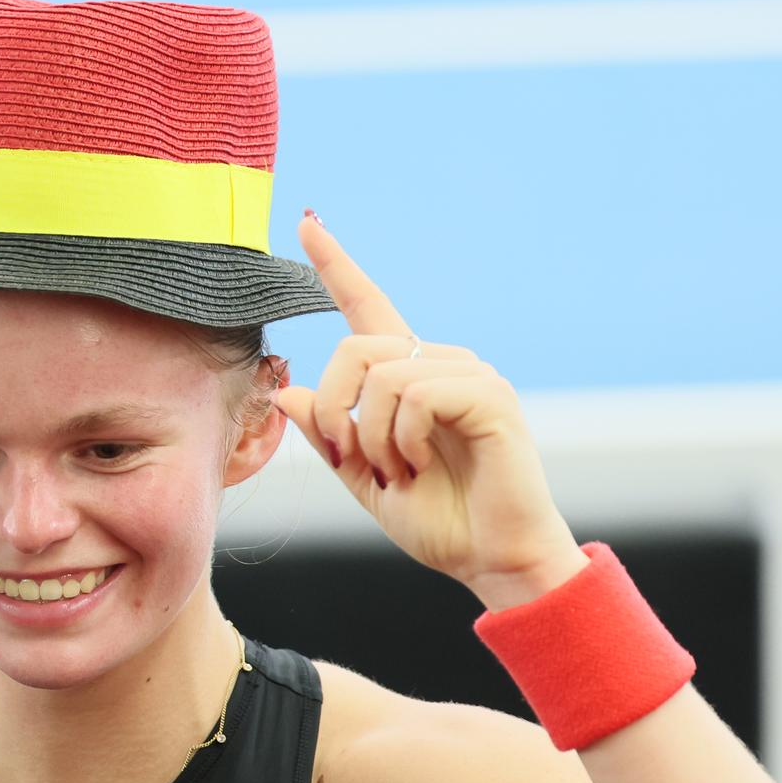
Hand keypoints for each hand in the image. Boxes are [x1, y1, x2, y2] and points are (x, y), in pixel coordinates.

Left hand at [271, 211, 584, 605]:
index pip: (368, 306)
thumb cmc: (440, 523)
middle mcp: (440, 364)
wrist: (492, 560)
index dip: (336, 266)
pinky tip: (422, 466)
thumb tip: (289, 390)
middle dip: (334, 410)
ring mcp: (469, 375)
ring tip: (400, 473)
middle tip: (353, 461)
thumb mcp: (365, 480)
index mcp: (408, 379)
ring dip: (375, 437)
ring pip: (382, 373)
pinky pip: (418, 394)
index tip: (306, 222)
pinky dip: (405, 438)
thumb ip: (329, 436)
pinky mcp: (490, 395)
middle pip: (354, 347)